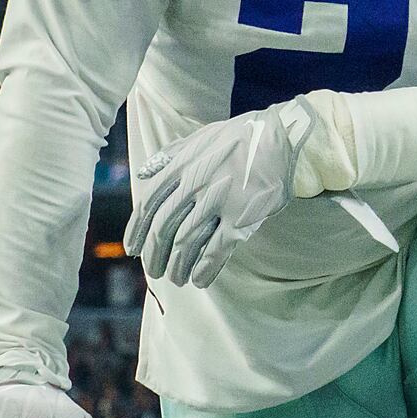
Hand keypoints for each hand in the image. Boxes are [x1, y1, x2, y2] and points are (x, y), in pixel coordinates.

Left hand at [125, 102, 310, 287]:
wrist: (283, 137)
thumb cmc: (242, 137)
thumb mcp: (200, 137)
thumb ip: (169, 155)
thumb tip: (141, 174)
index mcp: (181, 166)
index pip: (148, 204)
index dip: (137, 230)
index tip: (133, 248)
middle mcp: (195, 185)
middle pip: (164, 228)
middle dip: (155, 254)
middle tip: (153, 270)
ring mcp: (219, 202)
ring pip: (187, 243)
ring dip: (178, 266)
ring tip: (176, 279)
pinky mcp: (242, 216)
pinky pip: (217, 250)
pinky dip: (205, 268)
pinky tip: (199, 280)